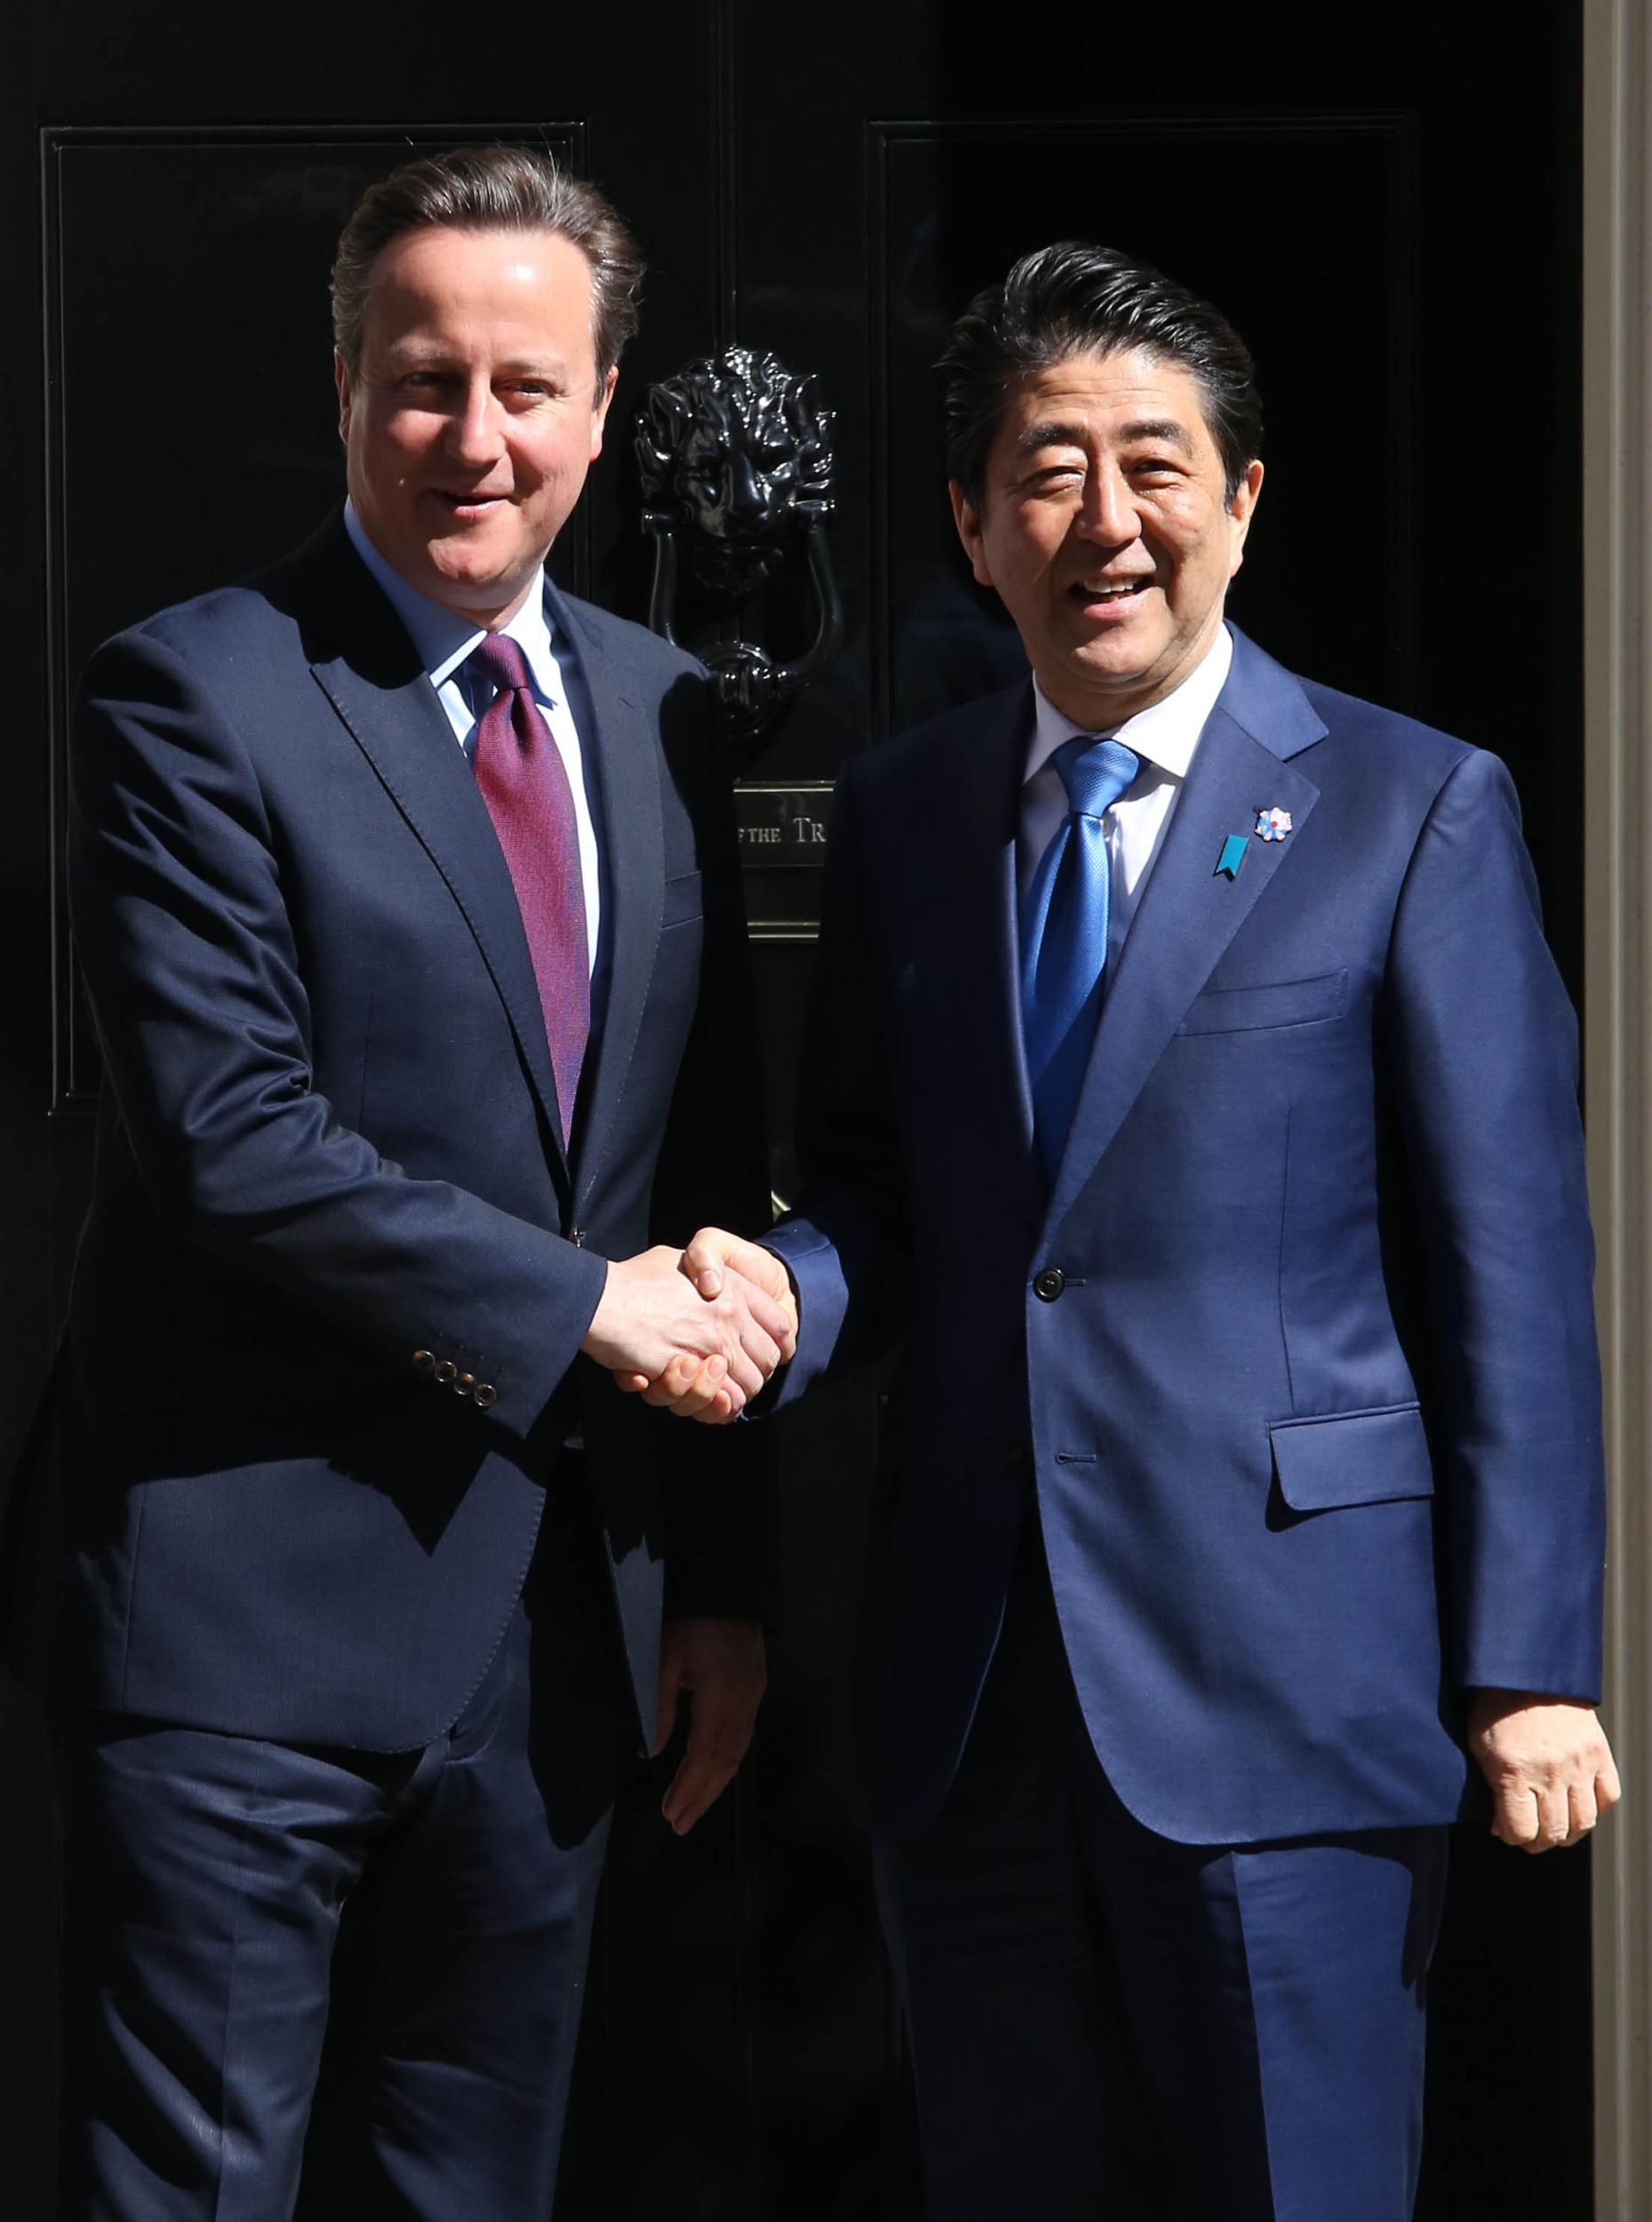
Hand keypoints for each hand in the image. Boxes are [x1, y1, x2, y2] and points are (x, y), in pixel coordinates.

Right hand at [581, 1244, 789, 1409]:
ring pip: (748, 1386)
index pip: (781, 1325)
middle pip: (768, 1360)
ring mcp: (711, 1345)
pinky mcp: (691, 1373)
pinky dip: (717, 1407)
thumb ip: (702, 1270)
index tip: (769, 1353)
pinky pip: (721, 1402)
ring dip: (733, 1393)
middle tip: (735, 1376)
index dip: (779, 1343)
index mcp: (733, 1288)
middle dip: (756, 1373)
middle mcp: (730, 1317)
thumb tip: (709, 1278)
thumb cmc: (634, 1279)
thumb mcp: (679, 1260)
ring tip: (714, 1390)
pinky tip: (705, 1399)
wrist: (602, 1300)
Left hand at [655, 1616, 765, 1833]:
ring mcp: (755, 1696)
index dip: (689, 1788)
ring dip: (715, 1784)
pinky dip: (726, 1763)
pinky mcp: (755, 1689)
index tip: (671, 1814)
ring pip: (738, 1752)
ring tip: (693, 1808)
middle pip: (727, 1762)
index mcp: (722, 1697)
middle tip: (680, 1825)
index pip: (706, 1756)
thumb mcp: (662, 1658)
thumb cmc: (690, 1619)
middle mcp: (746, 1703)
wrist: (728, 1583)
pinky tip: (713, 1774)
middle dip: (703, 1796)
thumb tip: (650, 1753)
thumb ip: (658, 1708)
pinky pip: (743, 1737)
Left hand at [1467, 1689, 1621, 1850]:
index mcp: (1514, 1770)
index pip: (1521, 1831)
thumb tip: (1500, 1828)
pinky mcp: (1599, 1754)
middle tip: (1530, 1833)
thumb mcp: (1479, 1747)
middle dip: (1538, 1841)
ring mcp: (1579, 1764)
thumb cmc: (1496, 1709)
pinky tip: (1578, 1803)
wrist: (1528, 1672)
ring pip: (1584, 1822)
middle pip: (1554, 1833)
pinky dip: (1595, 1808)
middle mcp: (1550, 1772)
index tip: (1508, 1830)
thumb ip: (1491, 1790)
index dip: (1513, 1838)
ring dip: (1568, 1832)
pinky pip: (1608, 1798)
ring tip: (1554, 1824)